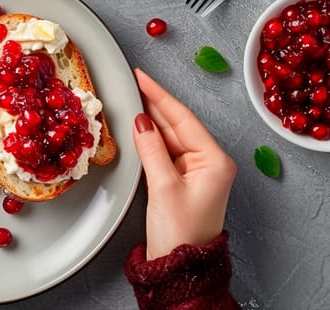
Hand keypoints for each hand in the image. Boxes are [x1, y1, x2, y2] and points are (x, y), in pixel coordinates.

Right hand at [132, 68, 236, 259]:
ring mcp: (195, 172)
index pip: (183, 118)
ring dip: (149, 123)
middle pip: (177, 125)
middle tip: (131, 84)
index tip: (142, 77)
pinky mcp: (182, 181)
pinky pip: (164, 152)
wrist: (180, 265)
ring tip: (129, 102)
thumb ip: (151, 150)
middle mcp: (209, 163)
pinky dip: (149, 141)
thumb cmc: (180, 232)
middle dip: (154, 105)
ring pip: (169, 137)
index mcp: (215, 161)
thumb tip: (141, 121)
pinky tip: (136, 130)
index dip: (160, 95)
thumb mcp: (163, 187)